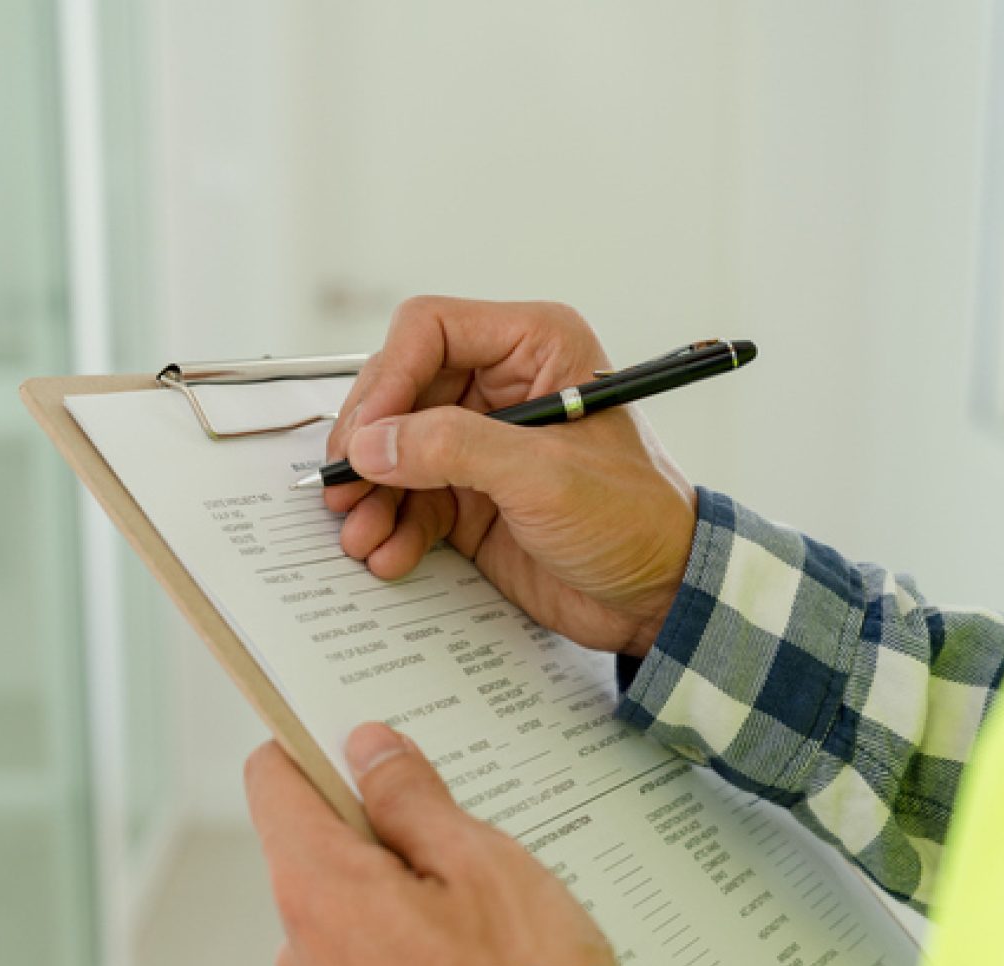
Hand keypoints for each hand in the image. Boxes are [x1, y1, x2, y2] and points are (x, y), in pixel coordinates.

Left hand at [246, 723, 618, 965]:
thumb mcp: (478, 861)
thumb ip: (412, 798)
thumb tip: (368, 749)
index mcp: (318, 887)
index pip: (272, 781)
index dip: (309, 746)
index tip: (355, 737)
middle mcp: (301, 948)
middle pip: (317, 846)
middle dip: (379, 827)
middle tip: (458, 834)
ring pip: (350, 911)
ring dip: (401, 894)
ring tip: (484, 913)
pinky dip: (409, 952)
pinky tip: (475, 965)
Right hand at [325, 297, 696, 657]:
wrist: (659, 596)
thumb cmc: (634, 520)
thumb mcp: (545, 477)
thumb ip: (455, 449)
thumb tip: (373, 443)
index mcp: (535, 348)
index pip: (430, 330)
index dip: (387, 379)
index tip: (365, 436)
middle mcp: (502, 386)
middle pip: (399, 392)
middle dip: (368, 445)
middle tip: (343, 488)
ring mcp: (482, 443)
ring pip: (395, 451)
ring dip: (371, 495)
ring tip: (360, 535)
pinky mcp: (470, 497)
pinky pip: (409, 500)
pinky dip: (391, 527)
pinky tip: (388, 555)